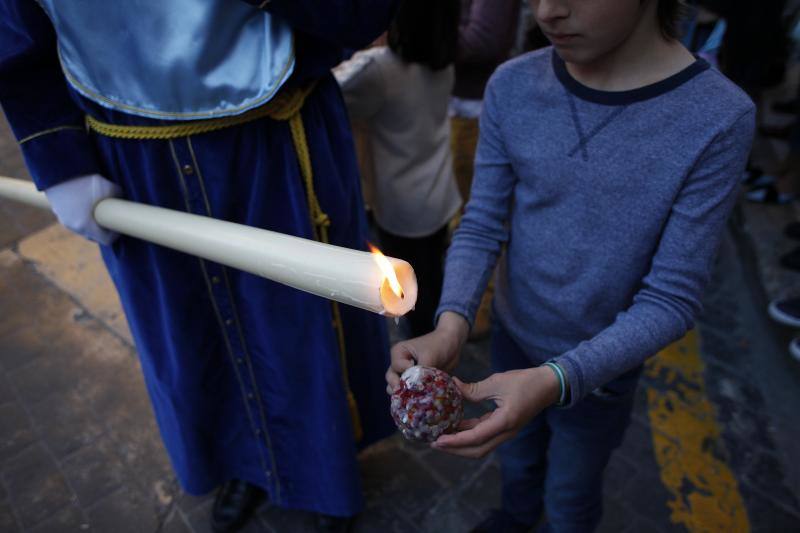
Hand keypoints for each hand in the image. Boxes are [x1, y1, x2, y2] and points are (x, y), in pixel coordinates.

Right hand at [45, 174, 121, 244]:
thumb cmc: (84, 181)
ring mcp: (64, 221)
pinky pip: (74, 220)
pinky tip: (86, 206)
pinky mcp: (58, 212)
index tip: (119, 226)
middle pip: (94, 236)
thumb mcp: (109, 188)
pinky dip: (81, 217)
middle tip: (111, 219)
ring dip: (92, 224)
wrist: (58, 171)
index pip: (106, 240)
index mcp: (86, 226)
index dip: (115, 235)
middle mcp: (74, 227)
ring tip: (98, 212)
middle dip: (103, 229)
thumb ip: (118, 197)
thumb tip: (123, 200)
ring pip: (83, 228)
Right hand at [385, 311, 468, 393]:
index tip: (418, 374)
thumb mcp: (430, 355)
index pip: (396, 368)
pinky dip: (414, 396)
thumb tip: (418, 387)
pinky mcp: (415, 382)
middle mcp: (399, 364)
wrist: (452, 345)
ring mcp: (406, 373)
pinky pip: (410, 391)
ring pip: (398, 388)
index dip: (406, 373)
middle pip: (391, 379)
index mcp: (398, 353)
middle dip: (400, 388)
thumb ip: (422, 371)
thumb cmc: (439, 344)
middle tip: (410, 394)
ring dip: (405, 394)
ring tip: (416, 398)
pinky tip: (422, 399)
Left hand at [432, 366, 559, 457]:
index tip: (437, 441)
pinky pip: (484, 435)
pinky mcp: (504, 427)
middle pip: (476, 450)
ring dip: (460, 444)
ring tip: (441, 437)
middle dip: (454, 450)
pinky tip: (455, 427)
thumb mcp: (497, 382)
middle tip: (434, 443)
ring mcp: (505, 431)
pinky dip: (468, 434)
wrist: (548, 385)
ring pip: (480, 445)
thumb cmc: (525, 382)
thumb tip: (452, 387)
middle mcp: (505, 432)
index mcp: (504, 422)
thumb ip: (474, 389)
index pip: (475, 438)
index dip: (455, 441)